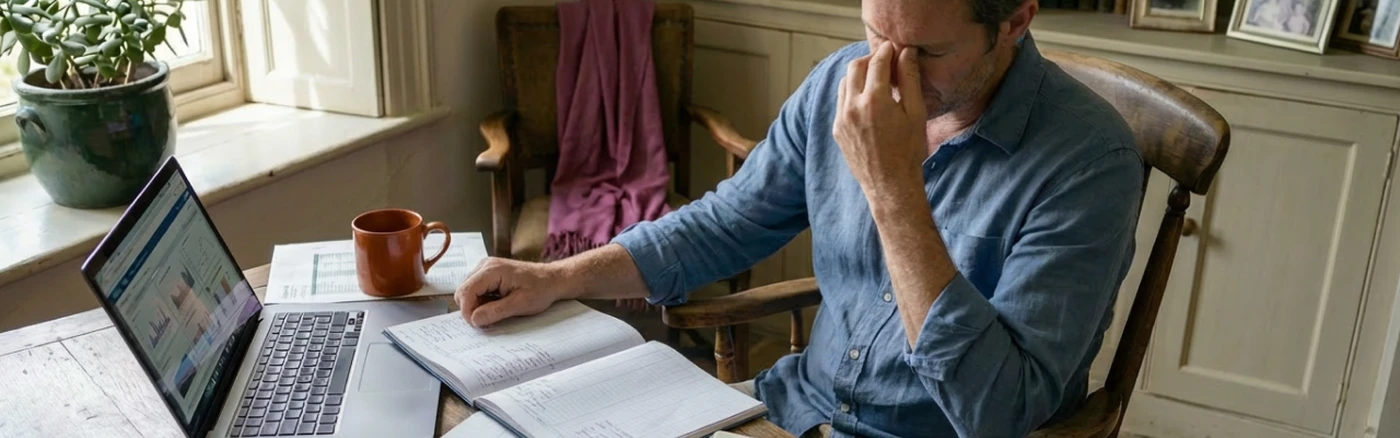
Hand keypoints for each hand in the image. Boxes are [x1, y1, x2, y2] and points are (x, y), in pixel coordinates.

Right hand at [455, 257, 571, 327]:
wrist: (552, 279)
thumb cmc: (540, 289)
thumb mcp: (520, 304)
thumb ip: (495, 312)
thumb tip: (474, 320)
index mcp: (492, 270)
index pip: (466, 292)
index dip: (468, 311)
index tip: (478, 324)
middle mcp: (485, 265)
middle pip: (462, 291)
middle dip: (471, 309)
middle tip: (489, 320)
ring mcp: (485, 268)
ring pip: (467, 291)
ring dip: (477, 305)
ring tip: (497, 310)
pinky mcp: (488, 273)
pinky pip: (475, 290)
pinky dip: (481, 301)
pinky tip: (497, 304)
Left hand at [833, 42, 926, 199]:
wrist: (890, 185)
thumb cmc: (908, 150)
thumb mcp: (916, 112)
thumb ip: (909, 80)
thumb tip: (906, 53)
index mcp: (875, 100)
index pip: (877, 62)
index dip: (887, 51)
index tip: (895, 49)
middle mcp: (853, 106)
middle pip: (855, 66)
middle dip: (870, 59)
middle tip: (885, 62)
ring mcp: (841, 119)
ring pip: (845, 83)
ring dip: (859, 75)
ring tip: (877, 81)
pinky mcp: (837, 130)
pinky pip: (841, 101)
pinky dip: (852, 92)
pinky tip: (868, 100)